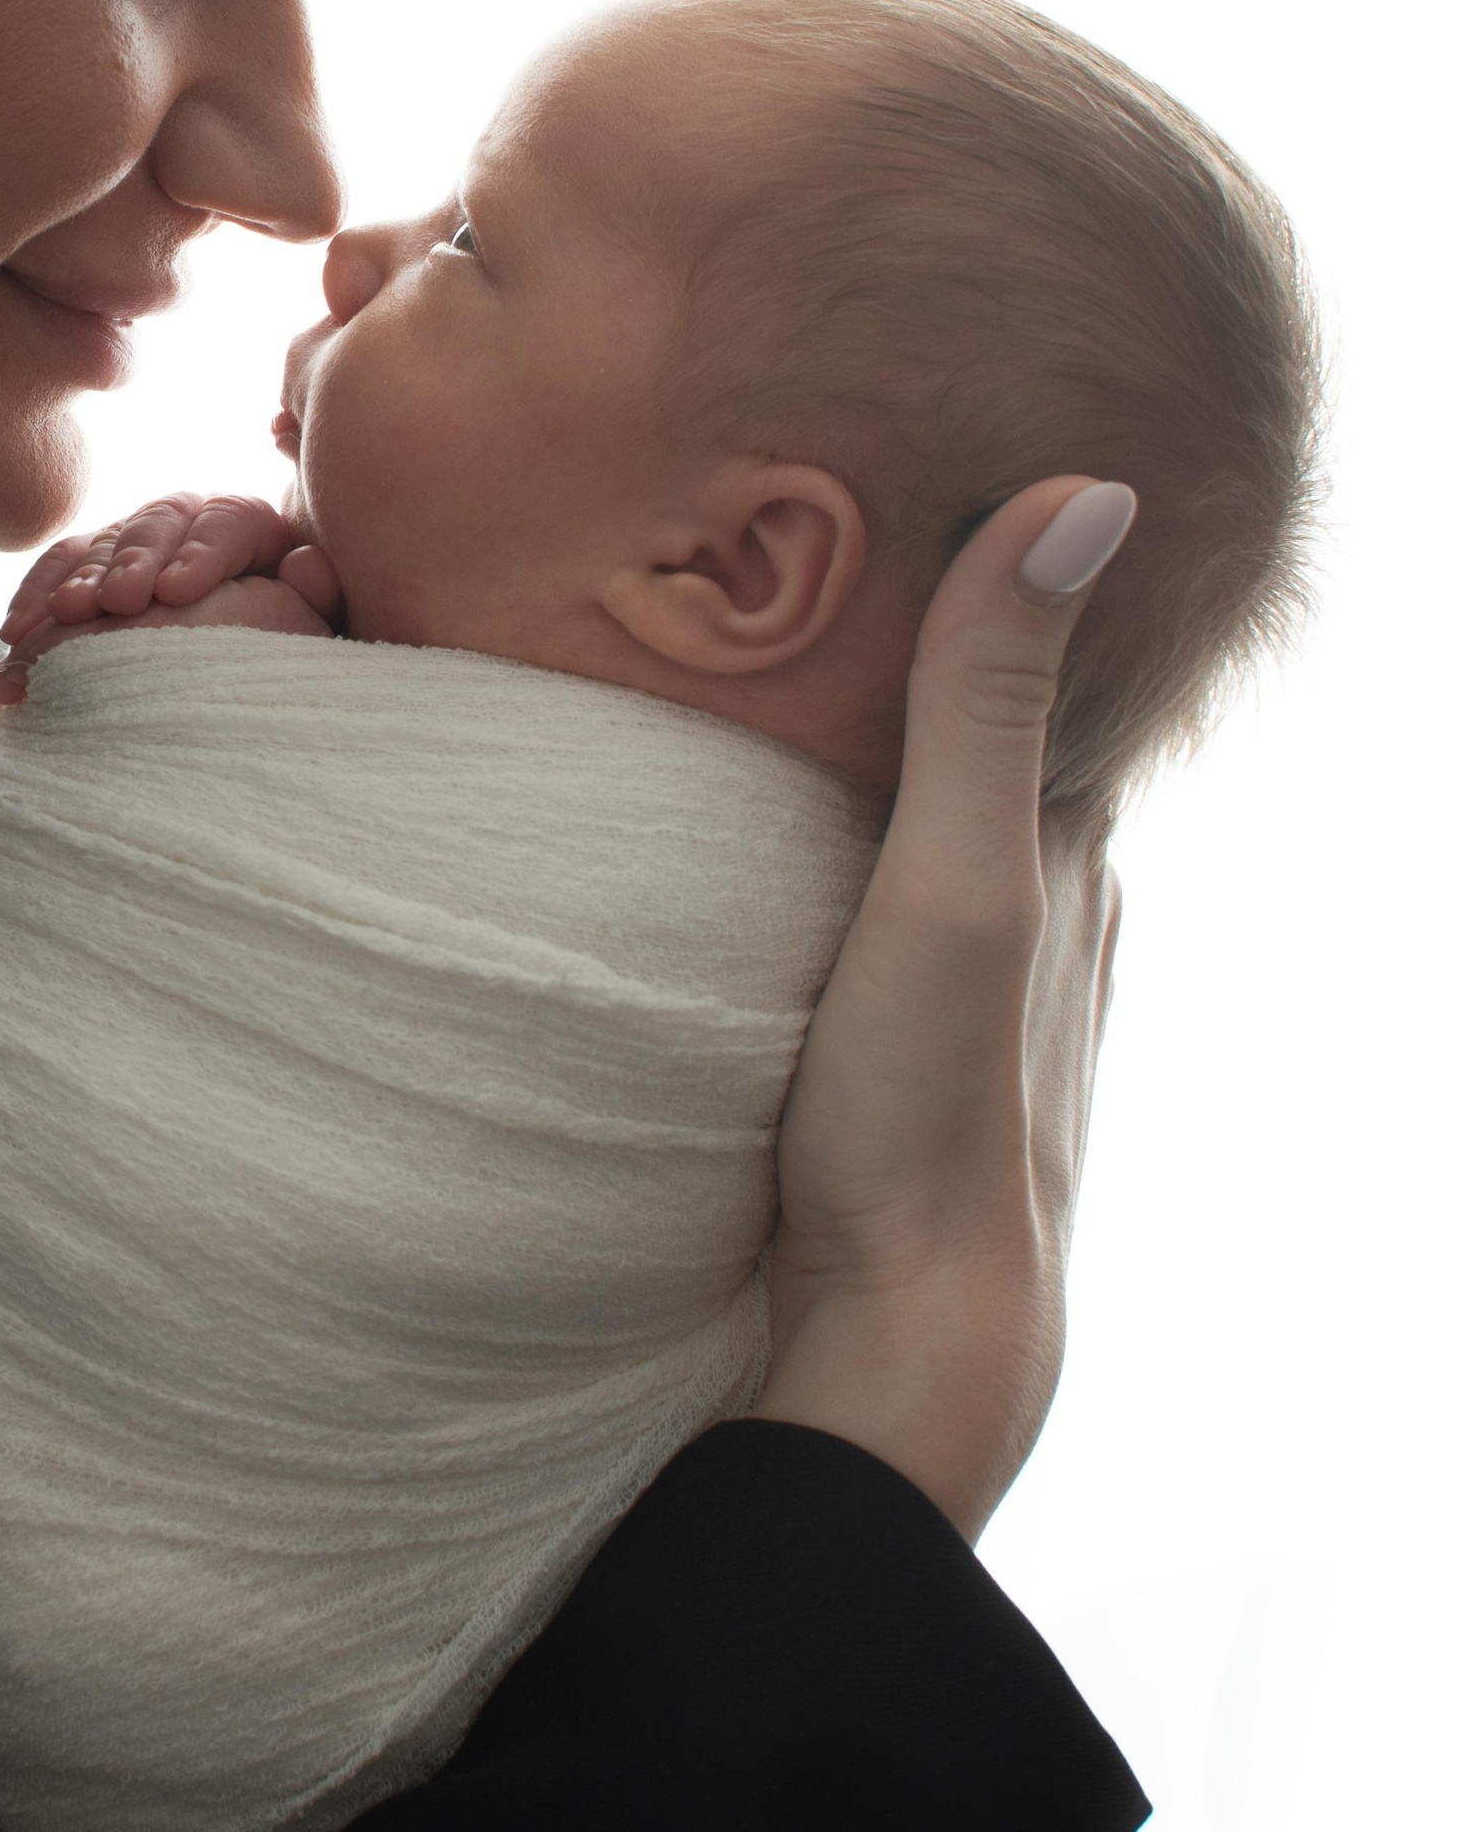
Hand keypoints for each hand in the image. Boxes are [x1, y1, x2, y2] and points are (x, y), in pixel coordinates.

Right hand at [0, 494, 342, 704]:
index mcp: (248, 524)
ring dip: (76, 580)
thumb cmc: (290, 637)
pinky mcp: (92, 567)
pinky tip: (18, 634)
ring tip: (60, 618)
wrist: (253, 655)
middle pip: (157, 526)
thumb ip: (318, 589)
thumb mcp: (319, 616)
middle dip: (132, 563)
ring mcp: (134, 541)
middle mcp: (186, 521)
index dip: (201, 554)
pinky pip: (58, 571)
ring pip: (101, 544)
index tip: (178, 594)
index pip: (226, 523)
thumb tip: (308, 563)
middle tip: (117, 604)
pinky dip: (35, 597)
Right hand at [755, 476, 1134, 1543]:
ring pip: (918, 844)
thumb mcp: (954, 877)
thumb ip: (989, 699)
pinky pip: (859, 919)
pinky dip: (819, 860)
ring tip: (746, 685)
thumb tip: (1086, 493)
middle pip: (973, 757)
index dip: (973, 582)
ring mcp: (966, 1000)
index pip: (1034, 679)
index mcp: (1070, 861)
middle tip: (781, 567)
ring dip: (856, 774)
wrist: (891, 1345)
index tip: (886, 486)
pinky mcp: (891, 1062)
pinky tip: (744, 854)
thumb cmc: (928, 1113)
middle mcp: (1040, 923)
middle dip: (901, 670)